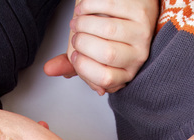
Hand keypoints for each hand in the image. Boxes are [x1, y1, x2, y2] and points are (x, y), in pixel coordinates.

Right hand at [43, 0, 158, 94]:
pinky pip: (110, 6)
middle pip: (107, 54)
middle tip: (75, 36)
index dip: (83, 67)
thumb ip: (70, 63)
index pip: (106, 79)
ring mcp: (142, 33)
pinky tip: (81, 9)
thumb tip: (50, 69)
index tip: (74, 55)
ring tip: (76, 21)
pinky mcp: (141, 11)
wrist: (129, 9)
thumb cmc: (110, 36)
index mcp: (126, 73)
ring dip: (84, 23)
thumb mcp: (90, 54)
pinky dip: (89, 6)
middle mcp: (139, 56)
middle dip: (82, 43)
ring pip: (108, 29)